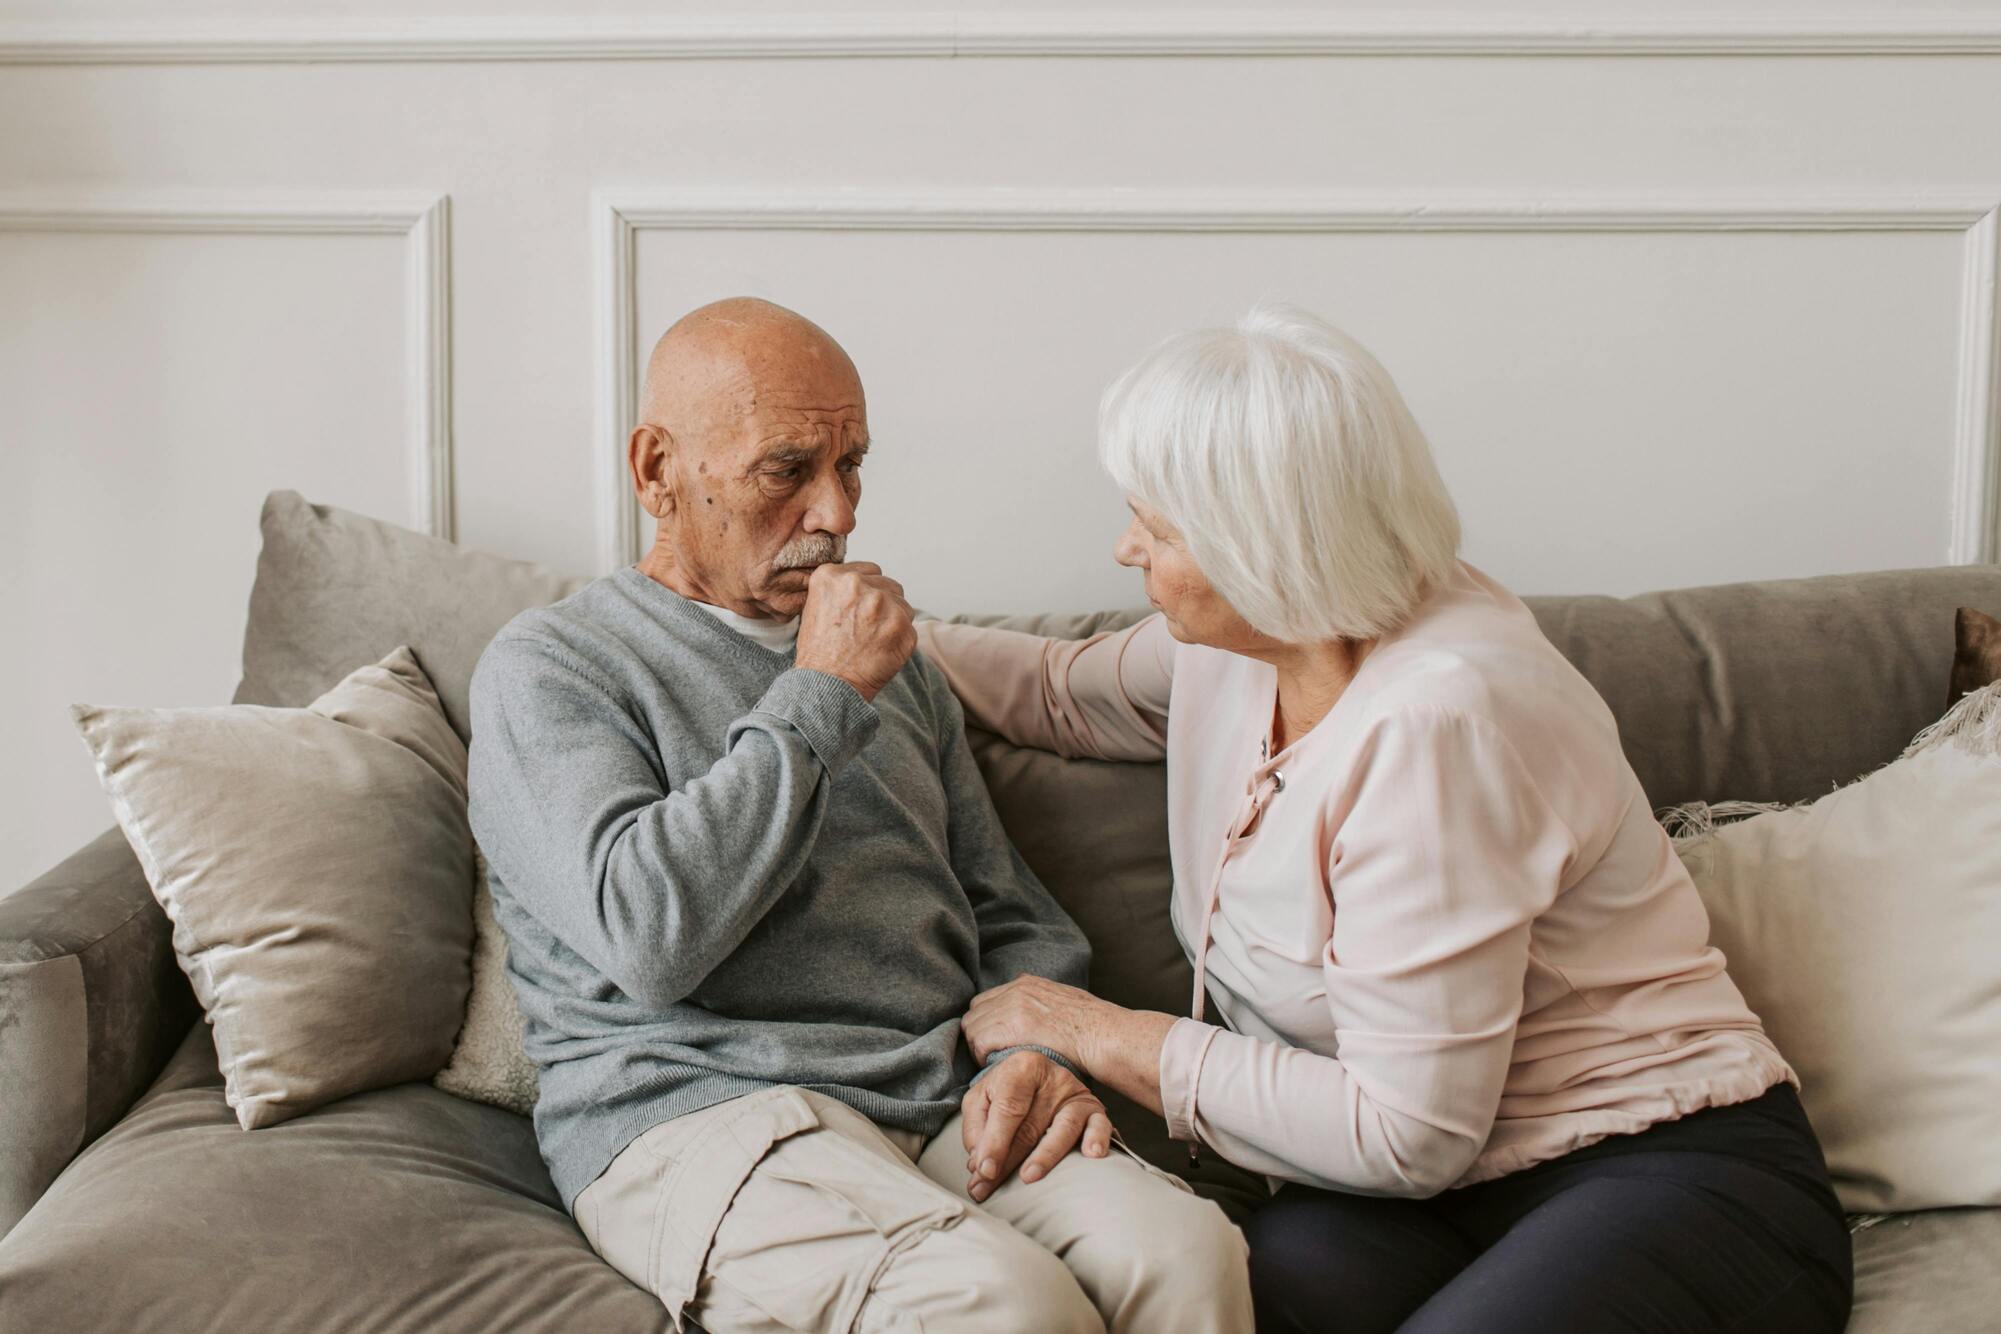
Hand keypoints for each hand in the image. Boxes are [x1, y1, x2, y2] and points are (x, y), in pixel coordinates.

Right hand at [794, 561, 915, 700]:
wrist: (826, 686)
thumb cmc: (819, 653)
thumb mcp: (815, 607)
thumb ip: (840, 588)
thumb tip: (866, 581)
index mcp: (832, 576)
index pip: (870, 571)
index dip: (868, 592)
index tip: (860, 609)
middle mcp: (857, 584)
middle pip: (889, 585)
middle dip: (883, 605)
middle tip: (866, 629)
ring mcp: (881, 603)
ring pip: (903, 605)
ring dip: (894, 621)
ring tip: (873, 641)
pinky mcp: (901, 625)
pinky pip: (910, 627)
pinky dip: (901, 640)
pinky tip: (882, 651)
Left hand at [961, 1051, 1112, 1201]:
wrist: (1038, 1073)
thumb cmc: (1007, 1091)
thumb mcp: (982, 1099)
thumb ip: (976, 1129)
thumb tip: (981, 1167)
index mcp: (1021, 1068)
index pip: (1008, 1109)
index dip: (994, 1143)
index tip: (984, 1171)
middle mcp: (1052, 1079)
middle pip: (1030, 1126)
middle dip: (1009, 1162)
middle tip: (990, 1187)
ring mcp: (1075, 1094)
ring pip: (1064, 1128)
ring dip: (1046, 1156)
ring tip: (1029, 1177)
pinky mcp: (1094, 1109)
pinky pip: (1100, 1125)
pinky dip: (1097, 1139)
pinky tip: (1092, 1154)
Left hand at [963, 974, 1117, 1070]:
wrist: (1103, 1035)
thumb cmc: (1092, 1028)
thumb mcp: (1065, 1001)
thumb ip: (1043, 1001)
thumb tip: (1035, 1009)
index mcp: (1027, 983)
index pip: (987, 1000)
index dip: (987, 1023)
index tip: (995, 1042)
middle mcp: (1016, 990)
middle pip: (975, 1012)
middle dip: (979, 1034)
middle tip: (991, 1056)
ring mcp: (1012, 1006)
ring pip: (972, 1028)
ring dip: (979, 1047)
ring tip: (995, 1064)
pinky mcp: (1012, 1025)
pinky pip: (979, 1042)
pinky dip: (983, 1057)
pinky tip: (999, 1067)